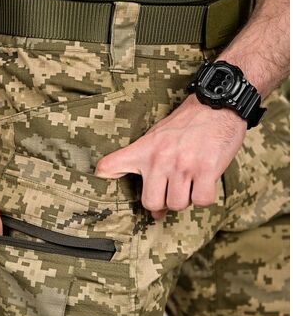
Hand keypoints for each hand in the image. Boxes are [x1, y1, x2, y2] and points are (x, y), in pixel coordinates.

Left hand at [94, 94, 246, 218]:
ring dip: (185, 200)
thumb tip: (153, 210)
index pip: (110, 165)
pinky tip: (204, 183)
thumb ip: (144, 166)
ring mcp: (184, 165)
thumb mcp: (154, 137)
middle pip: (151, 203)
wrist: (218, 105)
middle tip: (172, 191)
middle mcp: (160, 159)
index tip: (97, 180)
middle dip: (163, 203)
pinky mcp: (207, 169)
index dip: (103, 175)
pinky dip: (204, 197)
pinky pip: (201, 200)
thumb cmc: (186, 125)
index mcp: (144, 150)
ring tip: (190, 183)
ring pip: (177, 204)